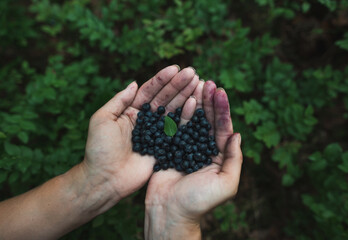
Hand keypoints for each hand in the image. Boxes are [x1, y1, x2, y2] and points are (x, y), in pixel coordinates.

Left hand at [83, 65, 199, 202]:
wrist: (104, 179)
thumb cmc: (99, 149)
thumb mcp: (103, 119)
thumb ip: (119, 100)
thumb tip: (134, 83)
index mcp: (131, 111)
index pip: (149, 91)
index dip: (162, 79)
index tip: (175, 68)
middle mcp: (146, 120)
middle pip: (165, 98)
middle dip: (178, 85)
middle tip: (192, 72)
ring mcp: (157, 134)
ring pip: (174, 111)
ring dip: (186, 96)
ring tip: (198, 82)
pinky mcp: (164, 147)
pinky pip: (178, 129)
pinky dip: (187, 116)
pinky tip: (196, 103)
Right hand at [145, 81, 242, 239]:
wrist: (169, 212)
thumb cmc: (199, 201)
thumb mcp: (226, 184)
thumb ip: (234, 160)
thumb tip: (237, 134)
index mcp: (219, 156)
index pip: (223, 128)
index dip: (222, 109)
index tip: (220, 91)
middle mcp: (204, 149)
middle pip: (208, 120)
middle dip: (209, 101)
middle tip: (207, 81)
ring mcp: (186, 147)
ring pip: (192, 120)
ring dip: (195, 102)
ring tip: (195, 84)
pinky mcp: (170, 148)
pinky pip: (175, 127)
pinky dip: (178, 113)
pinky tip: (181, 100)